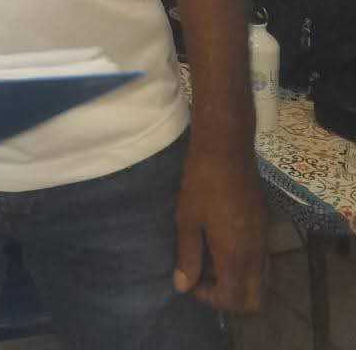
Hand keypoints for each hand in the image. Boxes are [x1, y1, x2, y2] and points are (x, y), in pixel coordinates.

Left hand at [173, 145, 265, 312]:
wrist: (227, 146)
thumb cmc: (202, 181)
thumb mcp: (187, 219)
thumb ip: (187, 256)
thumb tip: (182, 286)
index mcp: (236, 256)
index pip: (231, 301)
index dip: (208, 299)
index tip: (190, 280)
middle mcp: (256, 254)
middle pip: (252, 300)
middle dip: (228, 297)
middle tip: (202, 275)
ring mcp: (264, 239)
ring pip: (259, 280)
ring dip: (236, 280)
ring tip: (209, 257)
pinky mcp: (264, 225)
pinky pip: (261, 261)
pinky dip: (244, 264)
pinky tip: (220, 242)